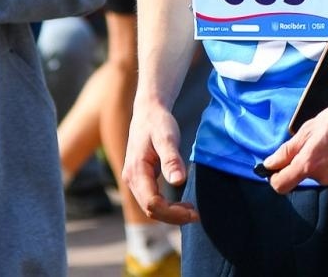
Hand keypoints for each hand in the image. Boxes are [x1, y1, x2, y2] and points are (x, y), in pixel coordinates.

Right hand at [124, 102, 197, 223]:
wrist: (148, 111)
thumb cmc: (158, 123)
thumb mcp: (167, 138)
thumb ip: (171, 159)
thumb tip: (179, 181)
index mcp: (136, 172)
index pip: (152, 203)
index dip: (172, 212)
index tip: (193, 212)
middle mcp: (131, 179)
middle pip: (150, 209)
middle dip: (173, 216)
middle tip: (197, 215)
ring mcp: (135, 180)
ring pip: (150, 207)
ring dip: (170, 213)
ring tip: (192, 211)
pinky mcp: (141, 179)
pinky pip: (152, 200)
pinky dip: (167, 206)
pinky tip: (182, 205)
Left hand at [258, 91, 327, 193]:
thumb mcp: (309, 128)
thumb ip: (288, 150)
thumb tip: (269, 164)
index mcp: (309, 163)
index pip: (281, 185)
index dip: (275, 177)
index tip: (276, 168)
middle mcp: (323, 177)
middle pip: (305, 175)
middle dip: (307, 161)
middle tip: (318, 140)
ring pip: (322, 174)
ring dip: (323, 163)